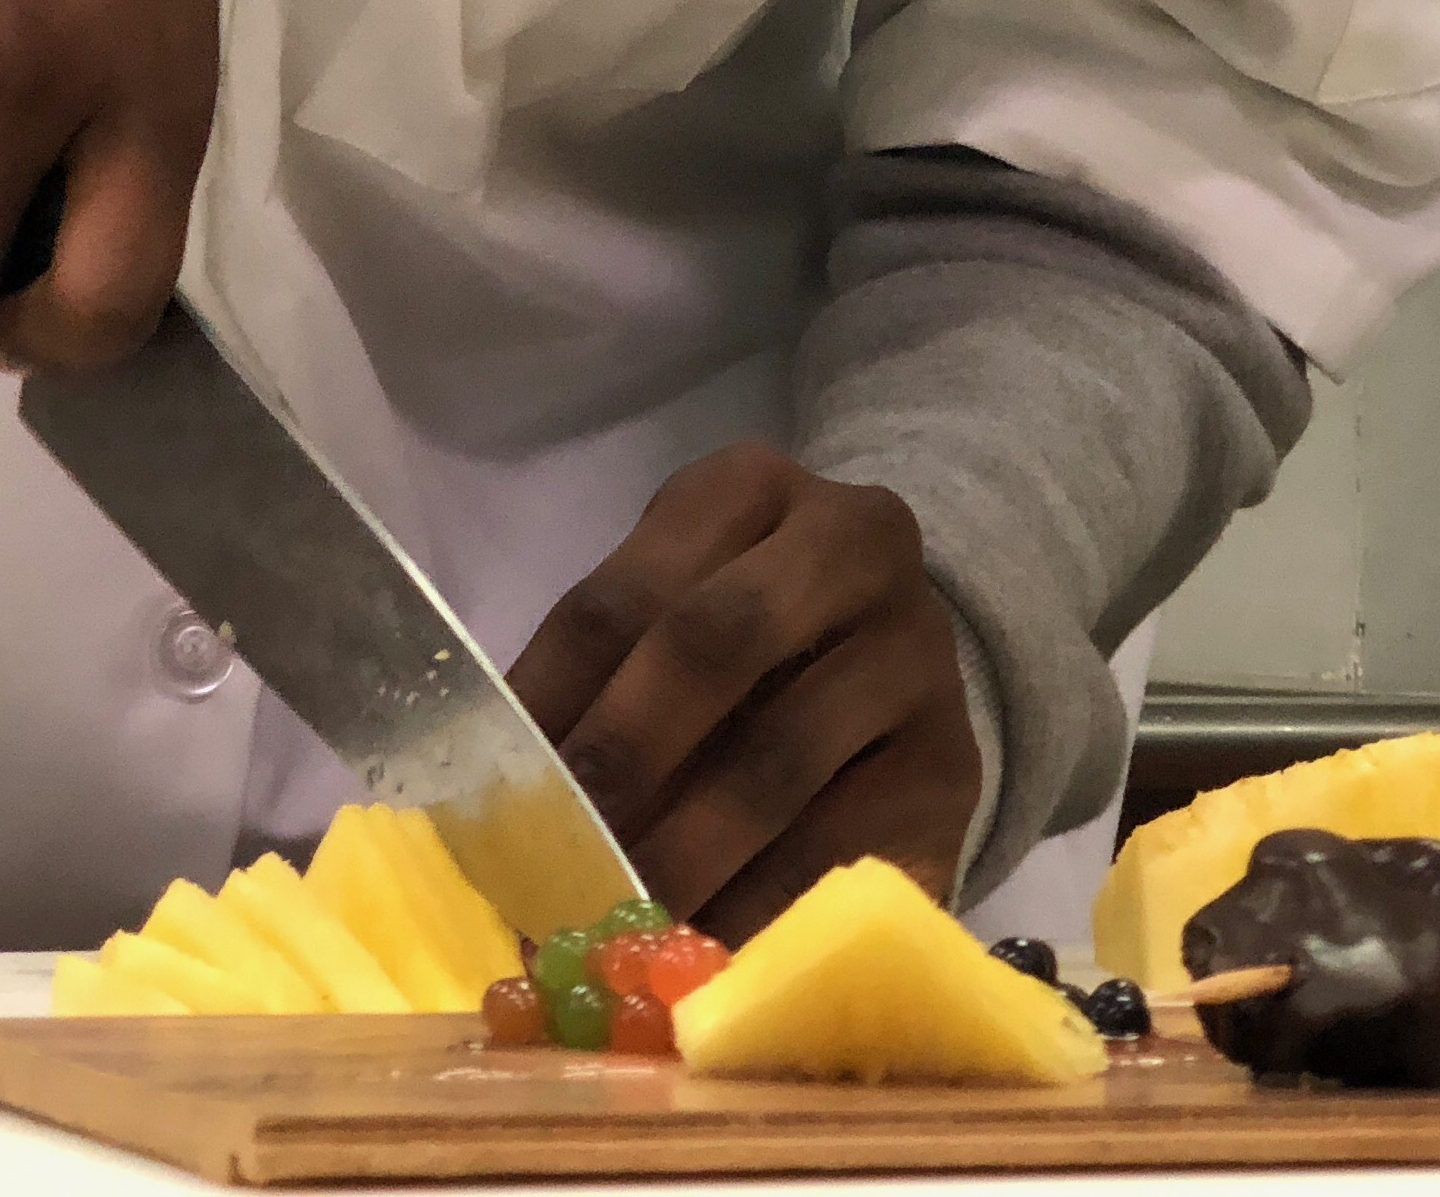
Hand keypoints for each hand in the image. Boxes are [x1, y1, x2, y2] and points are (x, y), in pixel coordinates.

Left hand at [510, 443, 983, 939]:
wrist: (904, 663)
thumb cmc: (749, 643)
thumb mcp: (672, 612)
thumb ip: (597, 674)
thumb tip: (487, 798)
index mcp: (751, 487)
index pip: (623, 593)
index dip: (551, 701)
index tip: (498, 795)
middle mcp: (852, 541)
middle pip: (713, 642)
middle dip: (622, 756)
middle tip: (557, 855)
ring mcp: (916, 650)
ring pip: (779, 757)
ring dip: (682, 853)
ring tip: (612, 918)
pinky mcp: (952, 762)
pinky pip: (842, 847)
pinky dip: (760, 905)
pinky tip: (702, 951)